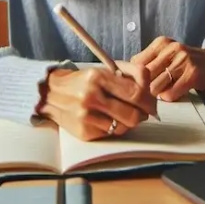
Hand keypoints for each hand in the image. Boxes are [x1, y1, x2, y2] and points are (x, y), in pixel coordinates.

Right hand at [37, 61, 157, 140]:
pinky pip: (111, 134)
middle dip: (144, 114)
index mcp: (98, 77)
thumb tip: (151, 89)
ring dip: (130, 122)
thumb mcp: (105, 69)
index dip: (149, 100)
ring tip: (125, 113)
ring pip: (124, 127)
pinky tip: (110, 119)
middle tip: (144, 112)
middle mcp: (91, 97)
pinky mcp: (83, 132)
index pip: (135, 92)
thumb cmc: (85, 80)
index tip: (152, 103)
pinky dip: (115, 127)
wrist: (52, 94)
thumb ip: (131, 73)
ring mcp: (86, 116)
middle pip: (133, 114)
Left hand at [130, 37, 204, 101]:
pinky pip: (170, 94)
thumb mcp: (167, 53)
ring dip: (156, 95)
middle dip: (143, 88)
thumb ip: (149, 61)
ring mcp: (182, 61)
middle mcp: (171, 49)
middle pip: (144, 76)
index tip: (135, 85)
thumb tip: (127, 77)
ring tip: (162, 93)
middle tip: (146, 95)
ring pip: (155, 87)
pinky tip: (173, 93)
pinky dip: (168, 97)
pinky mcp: (192, 74)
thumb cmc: (187, 61)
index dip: (133, 77)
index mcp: (161, 43)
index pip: (136, 62)